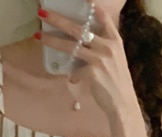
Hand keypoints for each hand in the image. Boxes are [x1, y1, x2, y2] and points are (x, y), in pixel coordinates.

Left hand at [38, 5, 137, 120]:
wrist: (122, 102)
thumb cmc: (116, 81)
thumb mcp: (114, 59)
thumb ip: (100, 49)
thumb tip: (81, 49)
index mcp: (115, 41)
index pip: (104, 19)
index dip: (95, 8)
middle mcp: (107, 46)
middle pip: (79, 29)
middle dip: (60, 20)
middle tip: (44, 14)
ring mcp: (99, 59)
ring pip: (70, 46)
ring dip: (52, 40)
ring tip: (38, 36)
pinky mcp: (92, 73)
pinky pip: (74, 71)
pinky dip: (73, 75)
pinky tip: (76, 80)